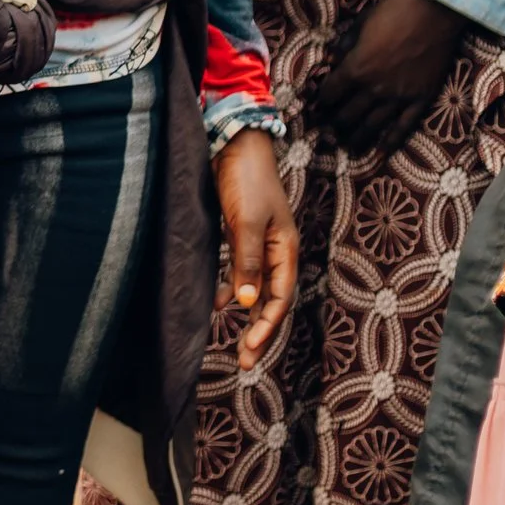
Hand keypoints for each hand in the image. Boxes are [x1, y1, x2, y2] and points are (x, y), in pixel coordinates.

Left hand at [213, 129, 296, 369]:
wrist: (235, 142)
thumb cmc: (245, 180)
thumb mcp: (245, 223)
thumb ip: (247, 262)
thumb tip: (246, 304)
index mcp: (285, 249)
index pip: (279, 298)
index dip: (266, 326)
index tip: (250, 349)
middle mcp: (276, 250)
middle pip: (270, 299)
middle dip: (260, 331)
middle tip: (245, 362)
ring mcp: (259, 242)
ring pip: (255, 288)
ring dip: (246, 314)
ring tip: (234, 342)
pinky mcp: (241, 233)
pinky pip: (241, 271)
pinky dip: (233, 289)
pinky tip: (220, 302)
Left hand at [311, 0, 465, 153]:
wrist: (435, 11)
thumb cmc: (394, 11)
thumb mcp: (359, 24)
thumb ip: (344, 46)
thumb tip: (331, 60)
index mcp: (356, 68)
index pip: (330, 94)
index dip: (320, 104)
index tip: (316, 111)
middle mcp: (375, 88)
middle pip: (347, 116)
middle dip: (334, 126)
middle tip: (328, 133)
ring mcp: (399, 96)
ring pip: (372, 127)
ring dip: (356, 139)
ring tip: (347, 148)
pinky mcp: (422, 99)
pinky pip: (404, 127)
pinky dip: (391, 143)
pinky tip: (381, 153)